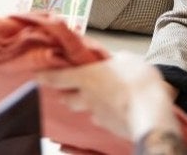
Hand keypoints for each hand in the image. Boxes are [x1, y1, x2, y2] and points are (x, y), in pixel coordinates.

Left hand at [38, 51, 179, 140]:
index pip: (58, 77)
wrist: (150, 113)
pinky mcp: (109, 126)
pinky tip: (114, 109)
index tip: (37, 75)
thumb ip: (116, 59)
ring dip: (86, 104)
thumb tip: (114, 60)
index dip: (45, 76)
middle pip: (67, 98)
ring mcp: (97, 114)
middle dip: (66, 94)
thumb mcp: (128, 59)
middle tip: (69, 88)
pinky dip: (104, 113)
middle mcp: (87, 97)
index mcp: (87, 77)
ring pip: (85, 109)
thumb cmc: (138, 82)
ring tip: (96, 98)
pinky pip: (101, 118)